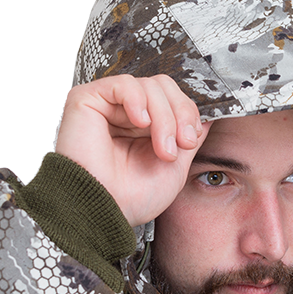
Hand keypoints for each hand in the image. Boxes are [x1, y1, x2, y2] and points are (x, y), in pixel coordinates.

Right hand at [55, 74, 211, 226]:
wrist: (105, 210)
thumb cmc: (131, 198)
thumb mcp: (176, 165)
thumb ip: (188, 136)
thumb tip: (206, 116)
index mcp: (143, 129)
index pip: (172, 99)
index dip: (187, 114)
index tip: (190, 140)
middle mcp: (125, 115)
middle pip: (163, 87)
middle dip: (179, 114)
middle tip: (179, 144)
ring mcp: (107, 106)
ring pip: (148, 86)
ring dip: (163, 116)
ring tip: (160, 147)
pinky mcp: (86, 100)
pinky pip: (123, 83)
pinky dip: (138, 99)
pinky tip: (139, 122)